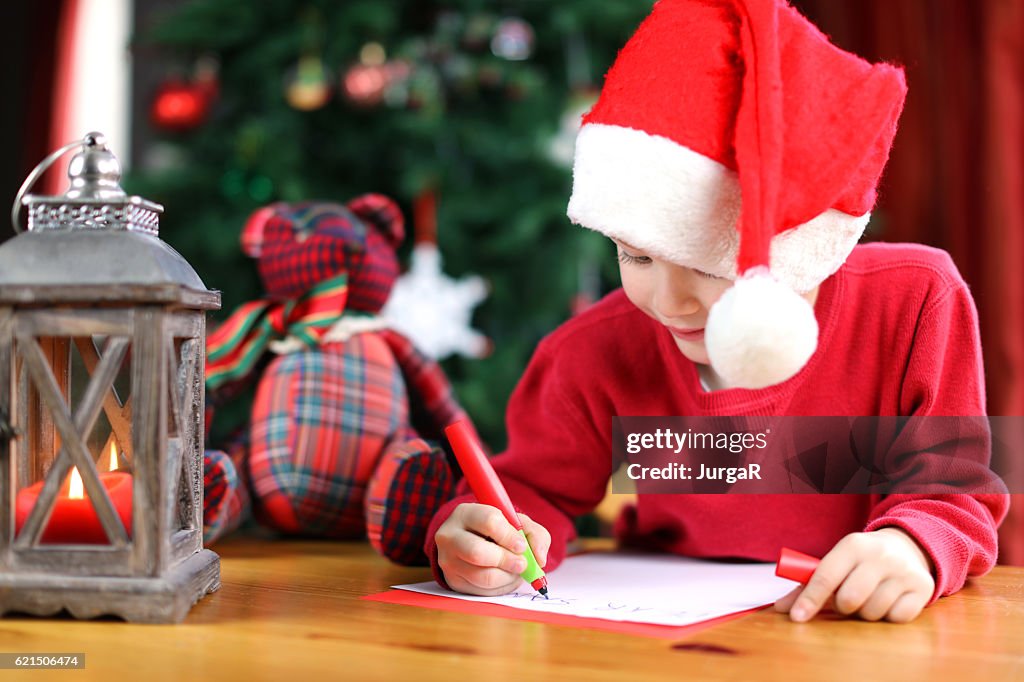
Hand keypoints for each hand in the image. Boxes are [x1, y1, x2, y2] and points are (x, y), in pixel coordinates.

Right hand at [435, 503, 550, 595]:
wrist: (472, 541)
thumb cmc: (497, 531)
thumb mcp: (517, 523)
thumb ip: (534, 535)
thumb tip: (538, 559)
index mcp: (466, 513)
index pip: (489, 522)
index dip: (509, 536)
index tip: (521, 545)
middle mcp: (450, 536)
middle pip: (478, 553)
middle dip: (506, 561)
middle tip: (522, 564)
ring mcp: (448, 560)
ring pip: (481, 576)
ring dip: (506, 577)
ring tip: (515, 571)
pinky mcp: (453, 580)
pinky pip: (480, 591)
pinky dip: (500, 587)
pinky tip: (505, 577)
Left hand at [774, 528, 934, 622]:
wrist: (907, 547)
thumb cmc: (861, 561)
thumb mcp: (837, 562)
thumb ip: (808, 585)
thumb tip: (782, 609)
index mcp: (852, 545)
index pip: (826, 576)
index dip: (810, 599)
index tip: (797, 618)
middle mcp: (880, 556)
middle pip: (850, 599)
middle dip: (843, 607)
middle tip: (847, 600)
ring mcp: (903, 571)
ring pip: (872, 612)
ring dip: (865, 612)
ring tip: (869, 597)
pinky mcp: (923, 588)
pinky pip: (897, 618)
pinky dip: (889, 616)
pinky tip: (889, 600)